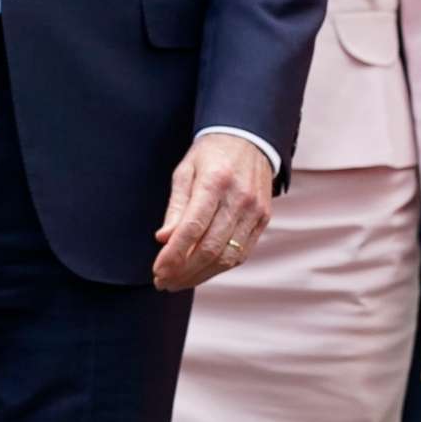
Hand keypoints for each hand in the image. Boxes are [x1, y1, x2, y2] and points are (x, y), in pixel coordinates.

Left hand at [152, 133, 274, 290]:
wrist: (250, 139)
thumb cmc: (212, 156)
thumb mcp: (185, 172)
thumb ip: (176, 207)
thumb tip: (163, 238)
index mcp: (215, 181)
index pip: (192, 229)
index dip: (173, 255)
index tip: (157, 271)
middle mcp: (239, 198)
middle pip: (210, 248)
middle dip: (183, 272)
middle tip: (163, 282)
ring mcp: (255, 210)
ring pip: (227, 257)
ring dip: (200, 275)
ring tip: (178, 281)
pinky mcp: (263, 219)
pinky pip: (242, 253)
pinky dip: (219, 267)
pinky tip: (201, 271)